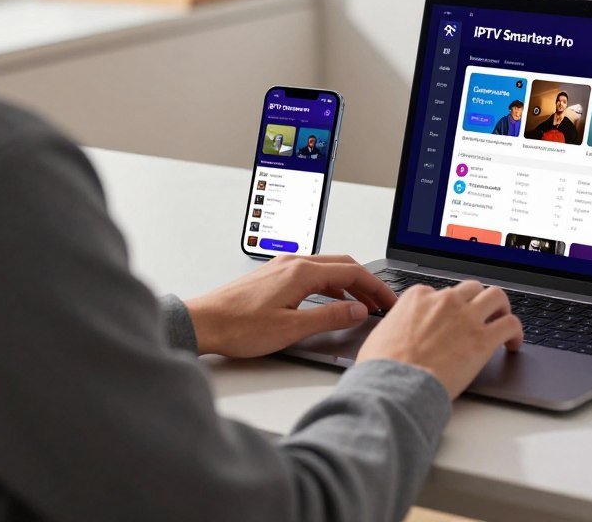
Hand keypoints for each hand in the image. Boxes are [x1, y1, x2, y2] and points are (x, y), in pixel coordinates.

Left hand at [185, 254, 396, 356]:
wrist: (202, 323)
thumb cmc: (238, 326)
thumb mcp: (292, 328)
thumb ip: (329, 317)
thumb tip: (357, 310)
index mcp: (301, 272)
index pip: (352, 271)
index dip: (376, 287)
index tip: (389, 301)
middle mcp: (293, 262)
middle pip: (342, 264)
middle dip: (366, 282)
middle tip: (381, 302)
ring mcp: (281, 266)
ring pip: (326, 267)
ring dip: (348, 282)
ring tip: (361, 302)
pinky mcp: (272, 275)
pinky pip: (311, 273)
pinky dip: (329, 283)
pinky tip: (330, 298)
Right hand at [357, 281, 522, 398]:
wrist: (395, 385)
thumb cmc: (383, 367)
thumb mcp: (383, 333)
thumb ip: (398, 324)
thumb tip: (398, 334)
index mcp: (418, 297)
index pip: (441, 292)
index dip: (449, 307)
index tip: (452, 319)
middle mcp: (445, 301)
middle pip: (472, 288)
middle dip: (478, 300)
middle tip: (482, 316)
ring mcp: (466, 317)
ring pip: (496, 296)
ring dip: (501, 308)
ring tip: (502, 322)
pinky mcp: (484, 339)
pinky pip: (511, 324)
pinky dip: (516, 332)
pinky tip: (513, 344)